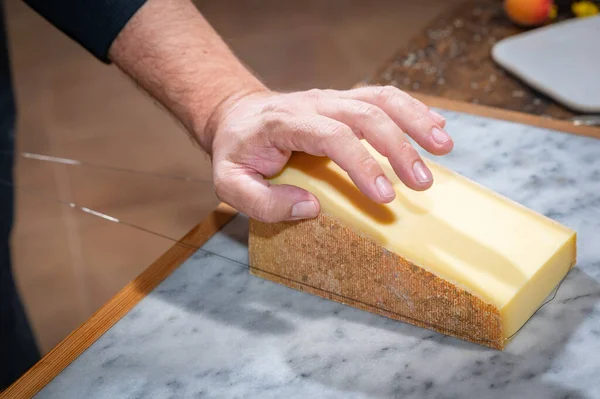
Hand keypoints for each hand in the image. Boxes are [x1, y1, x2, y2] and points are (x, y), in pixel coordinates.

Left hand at [202, 86, 452, 222]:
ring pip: (380, 98)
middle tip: (423, 183)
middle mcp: (313, 104)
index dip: (362, 163)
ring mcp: (331, 99)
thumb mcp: (230, 183)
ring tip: (445, 146)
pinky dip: (412, 109)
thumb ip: (263, 201)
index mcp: (285, 122)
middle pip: (365, 114)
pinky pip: (382, 97)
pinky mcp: (344, 101)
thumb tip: (309, 208)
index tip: (385, 195)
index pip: (332, 136)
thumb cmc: (237, 151)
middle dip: (399, 147)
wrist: (237, 115)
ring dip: (416, 119)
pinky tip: (436, 126)